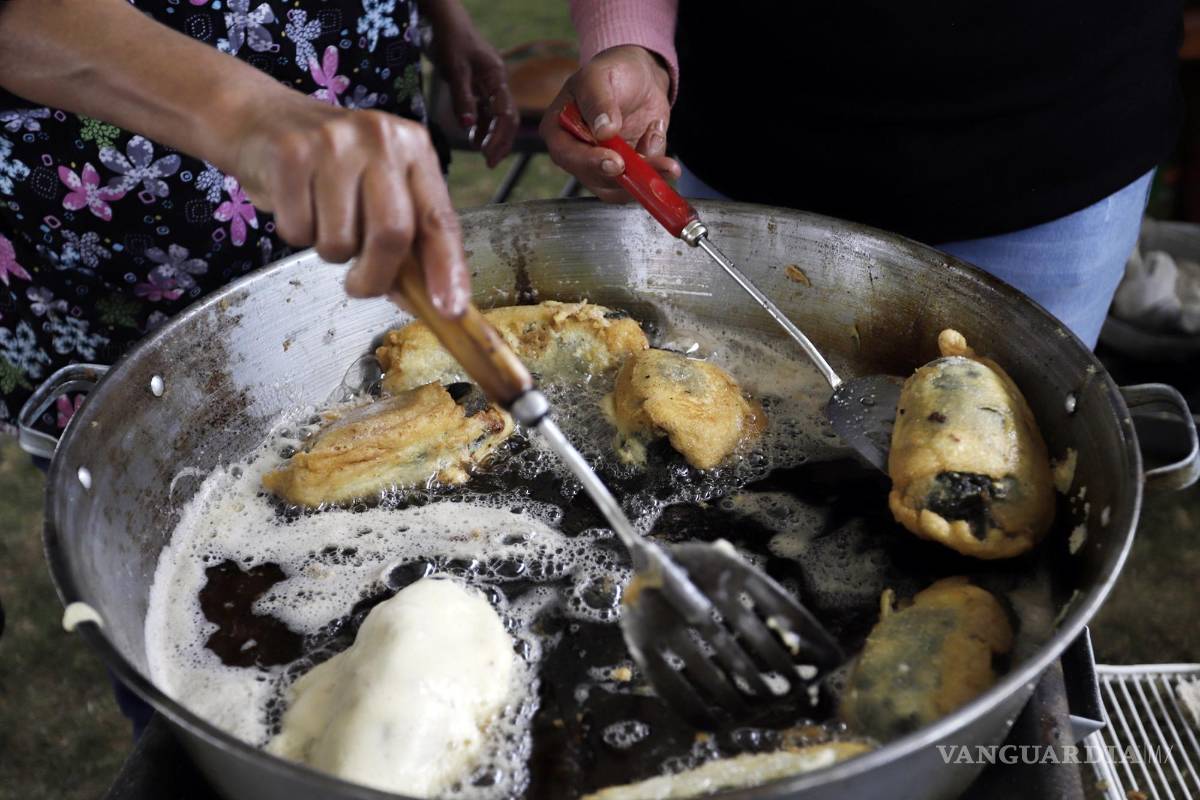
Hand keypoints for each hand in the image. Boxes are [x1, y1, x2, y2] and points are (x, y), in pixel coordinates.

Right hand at [232, 95, 468, 316]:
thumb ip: (407, 238)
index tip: (450, 310)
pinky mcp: (291, 153)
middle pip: (392, 234)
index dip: (448, 269)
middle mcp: (381, 139)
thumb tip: (425, 299)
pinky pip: (299, 230)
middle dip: (376, 277)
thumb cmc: (329, 165)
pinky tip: (295, 203)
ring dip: (330, 252)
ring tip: (321, 220)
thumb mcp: (378, 187)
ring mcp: (335, 142)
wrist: (259, 118)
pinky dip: (296, 234)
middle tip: (360, 286)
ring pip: (340, 241)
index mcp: (414, 149)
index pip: (439, 219)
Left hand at [424, 0, 516, 167]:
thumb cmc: (449, 38)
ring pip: (495, 116)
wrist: (442, 18)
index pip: (506, 114)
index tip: (488, 157)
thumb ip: (463, 98)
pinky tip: (473, 138)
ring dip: (490, 136)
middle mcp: (496, 82)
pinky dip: (480, 125)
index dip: (500, 138)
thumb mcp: (455, 68)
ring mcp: (487, 84)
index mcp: (497, 77)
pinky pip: (484, 110)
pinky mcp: (476, 84)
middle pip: (507, 118)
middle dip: (500, 141)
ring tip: (482, 154)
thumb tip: (469, 127)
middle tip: (489, 163)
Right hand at [540, 45, 678, 201]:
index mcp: (558, 130)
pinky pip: (641, 180)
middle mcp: (577, 153)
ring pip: (620, 187)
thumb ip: (598, 102)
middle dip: (626, 174)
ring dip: (646, 173)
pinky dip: (655, 163)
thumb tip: (603, 131)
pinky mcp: (626, 170)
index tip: (615, 162)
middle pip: (595, 178)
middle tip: (650, 164)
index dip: (590, 163)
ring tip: (658, 140)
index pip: (566, 155)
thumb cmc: (611, 70)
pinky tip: (655, 131)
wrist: (640, 76)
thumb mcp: (599, 77)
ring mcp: (602, 165)